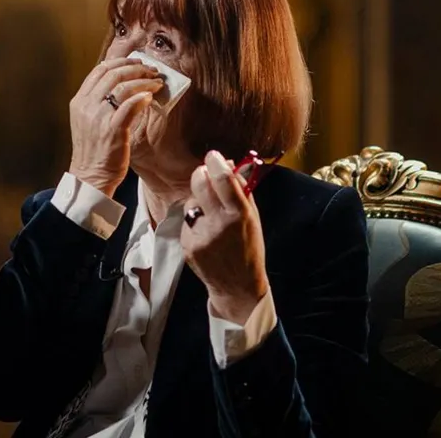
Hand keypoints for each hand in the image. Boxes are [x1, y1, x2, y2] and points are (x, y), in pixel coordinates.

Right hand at [68, 58, 163, 195]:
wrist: (90, 176)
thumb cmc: (93, 150)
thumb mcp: (87, 120)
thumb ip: (98, 102)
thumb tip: (119, 84)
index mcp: (79, 101)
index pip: (100, 70)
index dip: (121, 61)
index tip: (136, 62)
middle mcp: (87, 106)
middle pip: (113, 74)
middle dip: (136, 68)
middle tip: (151, 71)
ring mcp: (99, 117)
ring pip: (123, 86)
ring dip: (144, 81)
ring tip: (156, 83)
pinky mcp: (113, 130)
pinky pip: (130, 106)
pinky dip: (143, 97)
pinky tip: (151, 97)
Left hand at [181, 150, 269, 323]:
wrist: (238, 285)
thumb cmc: (249, 247)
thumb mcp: (253, 218)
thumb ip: (242, 191)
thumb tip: (229, 165)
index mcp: (239, 215)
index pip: (223, 179)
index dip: (216, 162)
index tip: (214, 156)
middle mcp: (218, 224)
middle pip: (199, 183)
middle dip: (201, 174)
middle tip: (206, 174)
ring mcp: (200, 235)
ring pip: (191, 202)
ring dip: (199, 202)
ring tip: (212, 217)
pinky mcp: (187, 245)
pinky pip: (187, 221)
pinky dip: (194, 222)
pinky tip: (206, 234)